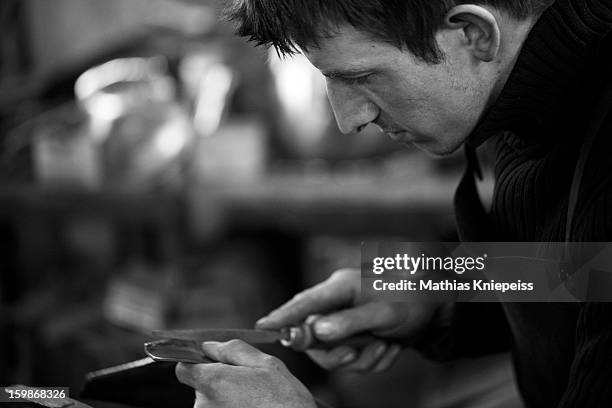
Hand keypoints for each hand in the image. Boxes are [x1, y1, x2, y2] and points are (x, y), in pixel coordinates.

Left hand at [175, 340, 315, 407]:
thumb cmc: (285, 402)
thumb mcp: (267, 364)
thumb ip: (234, 349)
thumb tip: (210, 346)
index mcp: (213, 382)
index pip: (183, 368)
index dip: (198, 363)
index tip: (215, 365)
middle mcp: (204, 405)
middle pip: (200, 387)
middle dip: (220, 382)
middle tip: (249, 386)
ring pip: (211, 403)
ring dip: (228, 400)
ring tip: (253, 402)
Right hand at [256, 268, 446, 372]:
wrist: (438, 310)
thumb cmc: (413, 301)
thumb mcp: (384, 313)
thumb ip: (349, 322)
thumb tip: (316, 331)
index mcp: (340, 287)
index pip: (303, 303)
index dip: (282, 316)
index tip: (261, 328)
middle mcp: (339, 304)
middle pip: (315, 337)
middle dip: (336, 352)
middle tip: (352, 354)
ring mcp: (347, 321)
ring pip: (335, 353)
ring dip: (362, 357)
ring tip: (386, 344)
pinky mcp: (357, 336)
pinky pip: (353, 359)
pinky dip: (373, 359)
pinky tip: (390, 346)